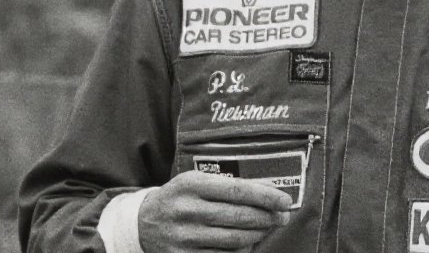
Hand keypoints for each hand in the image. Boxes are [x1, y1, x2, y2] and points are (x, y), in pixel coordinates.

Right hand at [137, 171, 291, 252]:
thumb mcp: (194, 182)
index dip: (265, 197)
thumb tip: (267, 193)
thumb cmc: (179, 198)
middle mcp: (187, 210)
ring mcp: (186, 237)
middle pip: (240, 217)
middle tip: (282, 217)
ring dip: (258, 235)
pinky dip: (242, 252)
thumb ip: (225, 186)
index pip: (237, 190)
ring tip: (266, 229)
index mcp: (191, 184)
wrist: (144, 224)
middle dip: (267, 217)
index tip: (285, 200)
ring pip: (236, 241)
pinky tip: (247, 244)